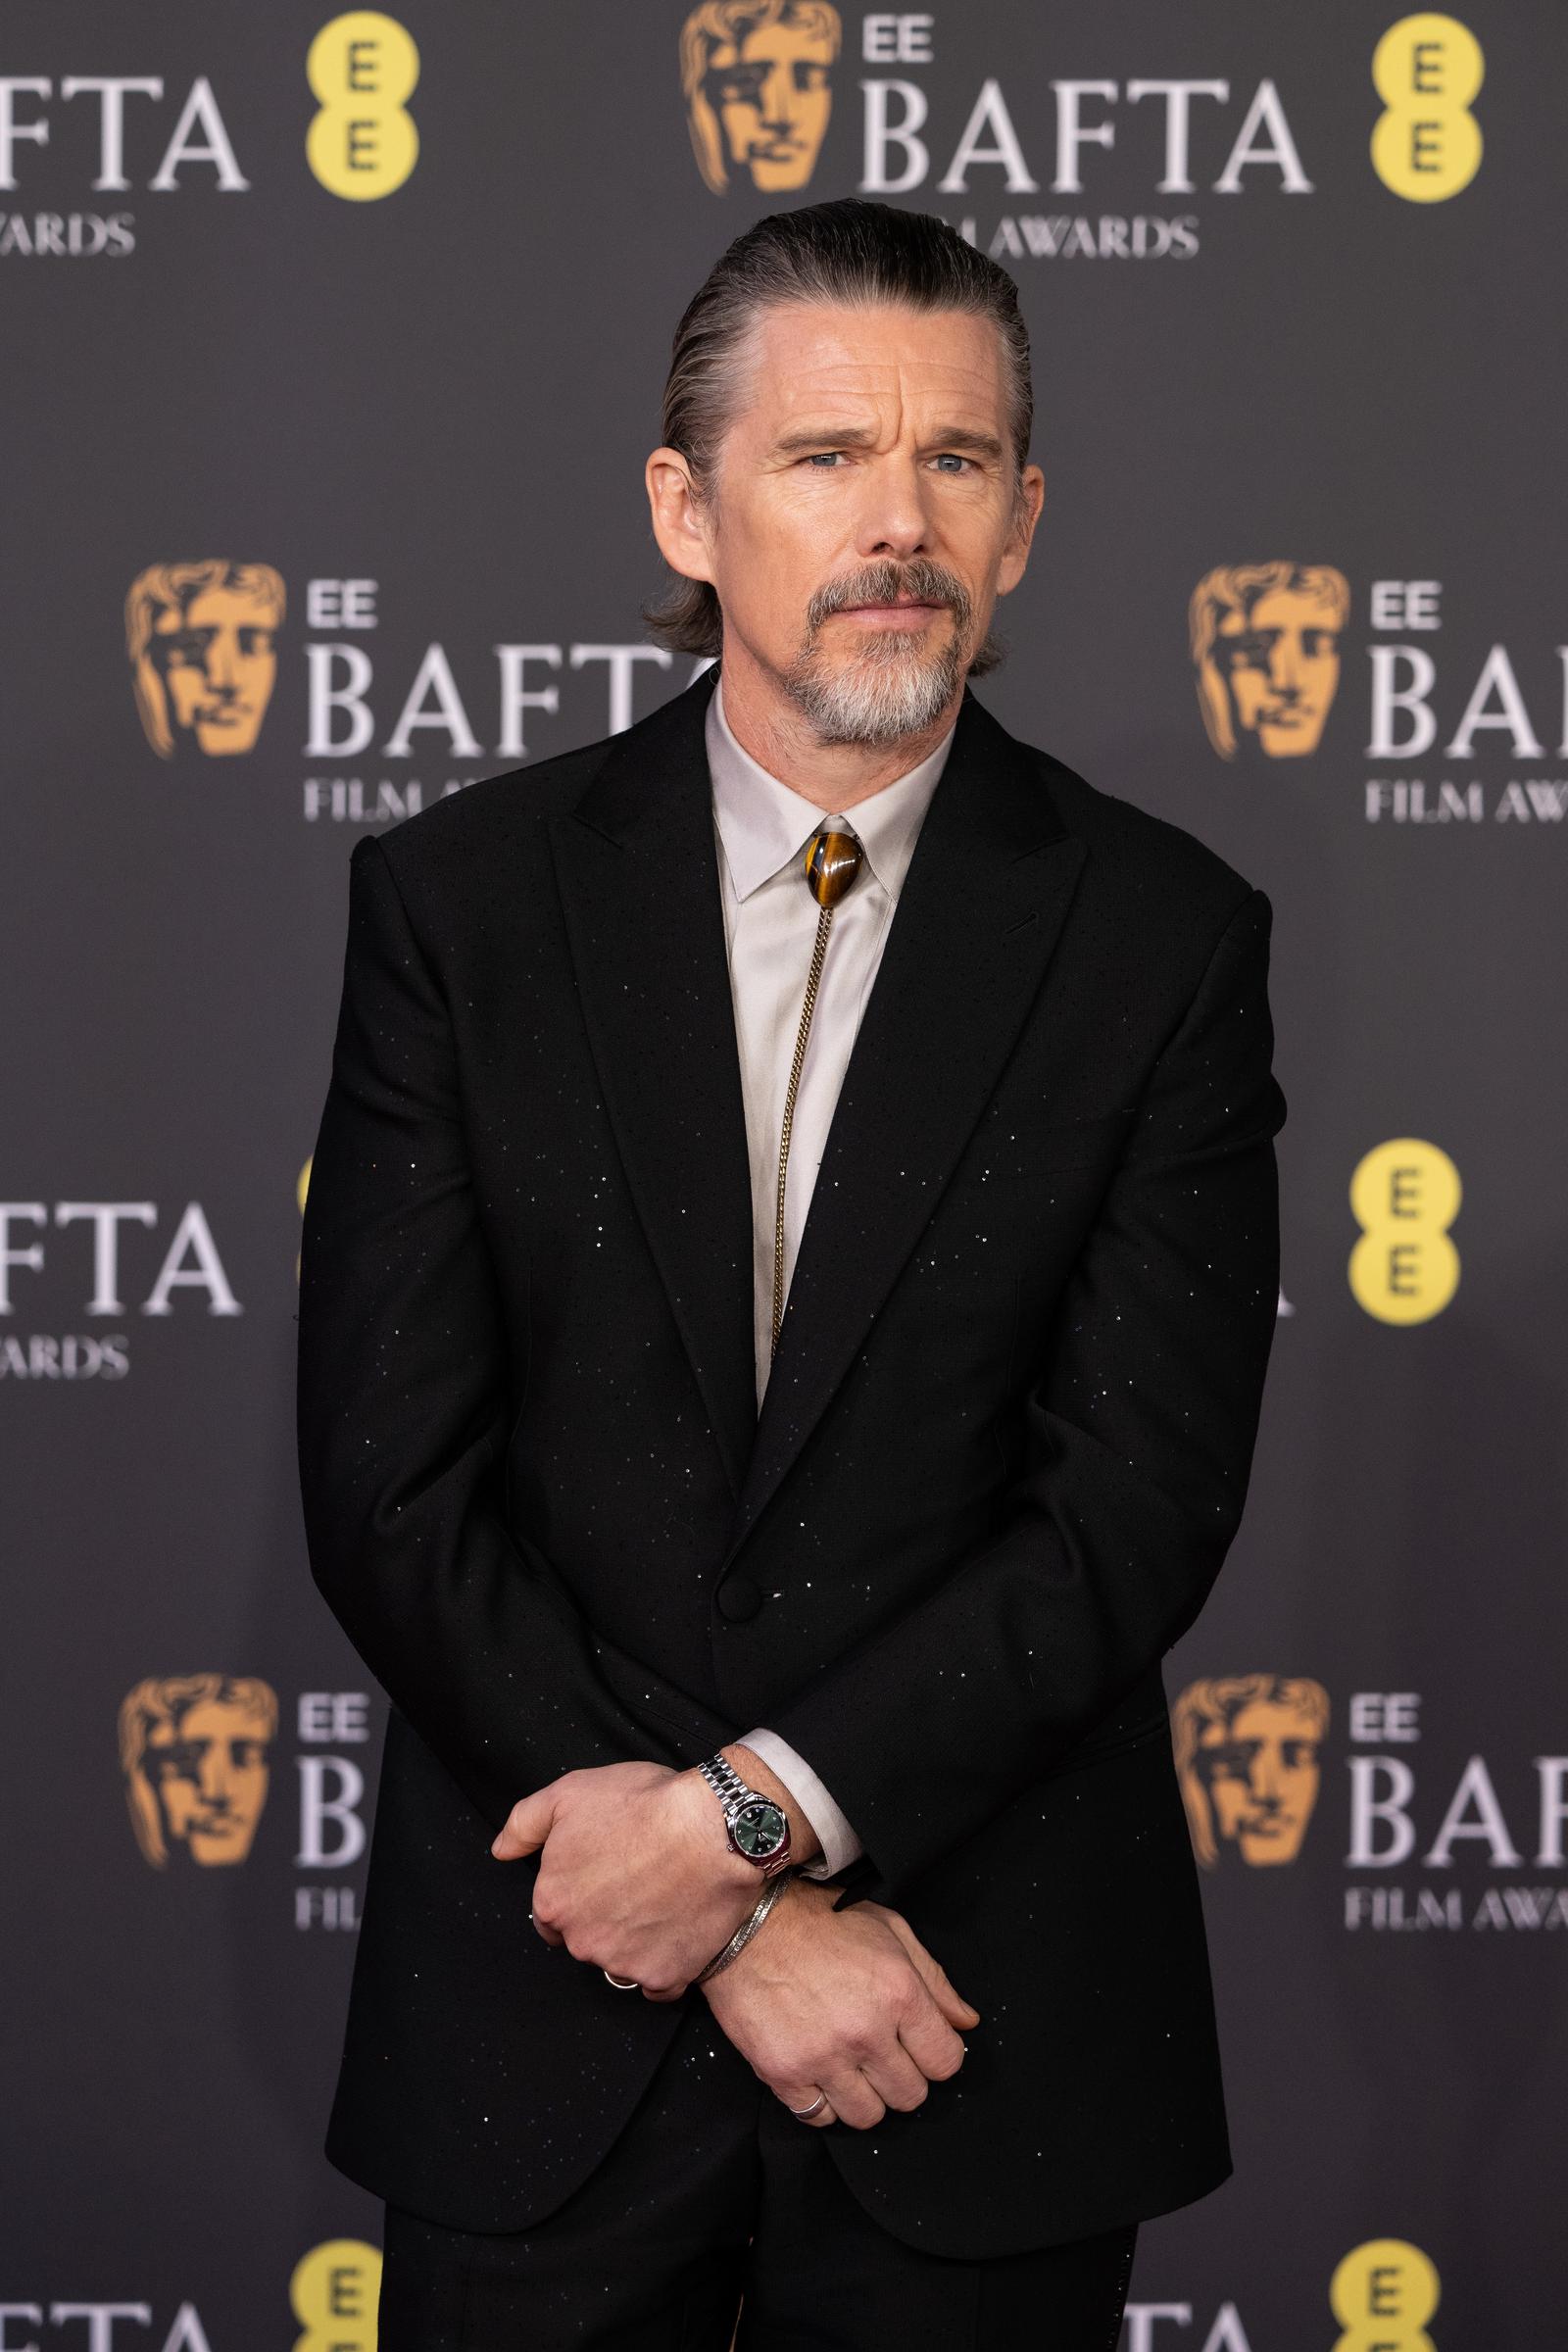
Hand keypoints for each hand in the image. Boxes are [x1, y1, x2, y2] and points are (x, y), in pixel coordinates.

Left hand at [491, 1760, 761, 1997]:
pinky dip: (667, 1963)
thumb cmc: (645, 1805)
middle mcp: (582, 1941)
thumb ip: (525, 1823)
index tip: (603, 1875)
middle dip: (604, 1917)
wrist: (715, 1828)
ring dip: (635, 1941)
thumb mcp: (570, 1792)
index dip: (576, 1893)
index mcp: (554, 1901)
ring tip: (663, 1899)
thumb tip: (501, 1850)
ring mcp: (624, 1964)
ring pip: (620, 1962)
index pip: (551, 1915)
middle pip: (585, 1940)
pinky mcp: (665, 1977)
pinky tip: (679, 1927)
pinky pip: (659, 1983)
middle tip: (636, 1880)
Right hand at [699, 1873, 980, 2128]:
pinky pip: (821, 2119)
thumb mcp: (890, 1931)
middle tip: (882, 2053)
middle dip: (902, 2077)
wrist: (747, 1924)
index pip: (947, 2062)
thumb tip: (966, 2023)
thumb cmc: (822, 1923)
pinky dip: (824, 2102)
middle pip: (911, 2096)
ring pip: (869, 2116)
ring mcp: (823, 2057)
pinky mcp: (784, 2074)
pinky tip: (819, 2071)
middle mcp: (866, 2031)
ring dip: (865, 2095)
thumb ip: (935, 1980)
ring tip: (850, 2065)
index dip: (936, 2055)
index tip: (919, 2045)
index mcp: (899, 1992)